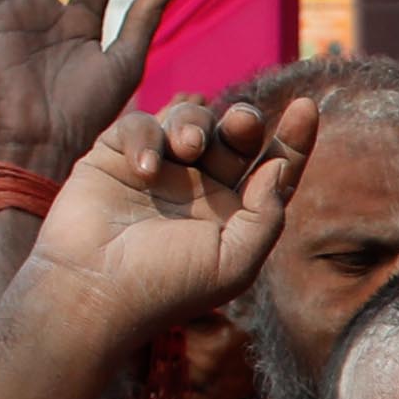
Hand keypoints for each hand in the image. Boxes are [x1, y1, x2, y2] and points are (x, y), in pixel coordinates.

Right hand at [26, 94, 306, 342]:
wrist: (92, 291)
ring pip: (190, 120)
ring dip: (195, 123)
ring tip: (186, 147)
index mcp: (233, 214)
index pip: (272, 169)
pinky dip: (145, 136)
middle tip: (241, 122)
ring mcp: (159, 171)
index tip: (306, 107)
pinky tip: (142, 169)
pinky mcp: (116, 157)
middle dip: (244, 120)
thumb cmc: (166, 287)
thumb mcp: (234, 262)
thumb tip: (279, 168)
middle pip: (234, 136)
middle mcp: (199, 190)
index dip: (293, 139)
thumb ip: (266, 216)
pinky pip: (140, 124)